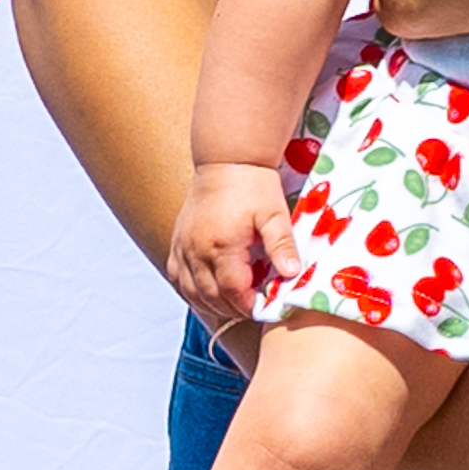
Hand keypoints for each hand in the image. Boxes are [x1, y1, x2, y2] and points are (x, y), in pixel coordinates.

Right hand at [170, 161, 297, 332]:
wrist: (227, 160)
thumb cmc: (253, 185)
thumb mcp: (274, 214)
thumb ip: (282, 245)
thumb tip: (291, 273)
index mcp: (222, 245)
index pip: (232, 291)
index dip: (248, 305)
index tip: (263, 308)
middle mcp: (196, 251)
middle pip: (211, 297)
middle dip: (232, 309)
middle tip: (252, 309)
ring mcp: (183, 248)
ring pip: (191, 292)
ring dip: (212, 304)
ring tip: (234, 304)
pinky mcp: (176, 243)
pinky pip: (178, 278)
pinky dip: (193, 291)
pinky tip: (209, 292)